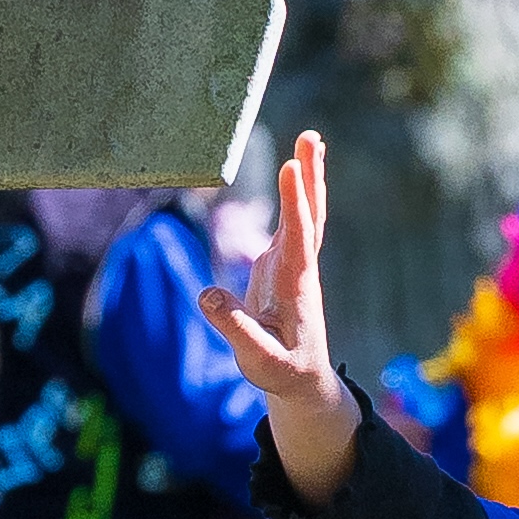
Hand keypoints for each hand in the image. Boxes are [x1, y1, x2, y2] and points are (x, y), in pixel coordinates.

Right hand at [197, 136, 358, 502]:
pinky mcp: (284, 266)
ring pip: (305, 214)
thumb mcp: (258, 361)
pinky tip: (295, 171)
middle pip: (310, 216)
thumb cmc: (282, 372)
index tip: (292, 169)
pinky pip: (294, 223)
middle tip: (310, 137)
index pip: (297, 239)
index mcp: (296, 288)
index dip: (295, 204)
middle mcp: (300, 269)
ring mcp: (294, 265)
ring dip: (307, 177)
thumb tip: (208, 295)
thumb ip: (235, 330)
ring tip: (309, 140)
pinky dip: (296, 195)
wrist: (303, 380)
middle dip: (310, 177)